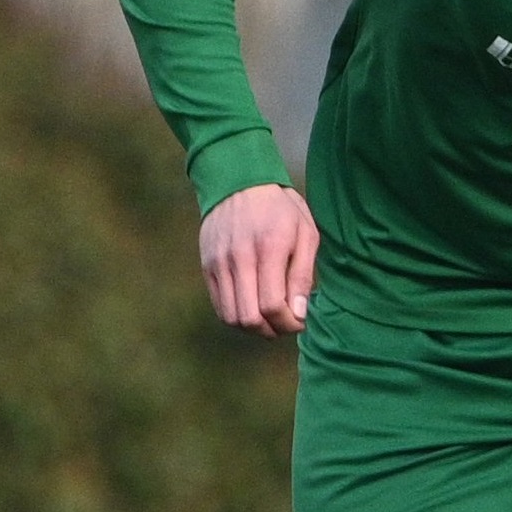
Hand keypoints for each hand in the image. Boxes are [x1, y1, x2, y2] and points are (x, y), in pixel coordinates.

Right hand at [198, 184, 317, 336]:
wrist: (238, 180)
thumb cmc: (280, 208)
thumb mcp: (305, 233)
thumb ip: (302, 274)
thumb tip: (298, 313)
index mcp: (269, 248)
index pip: (272, 305)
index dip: (288, 324)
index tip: (299, 320)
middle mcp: (239, 258)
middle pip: (249, 318)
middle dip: (272, 330)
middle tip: (285, 323)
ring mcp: (219, 263)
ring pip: (231, 317)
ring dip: (253, 327)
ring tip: (270, 318)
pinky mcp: (207, 266)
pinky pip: (219, 305)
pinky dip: (237, 315)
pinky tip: (252, 306)